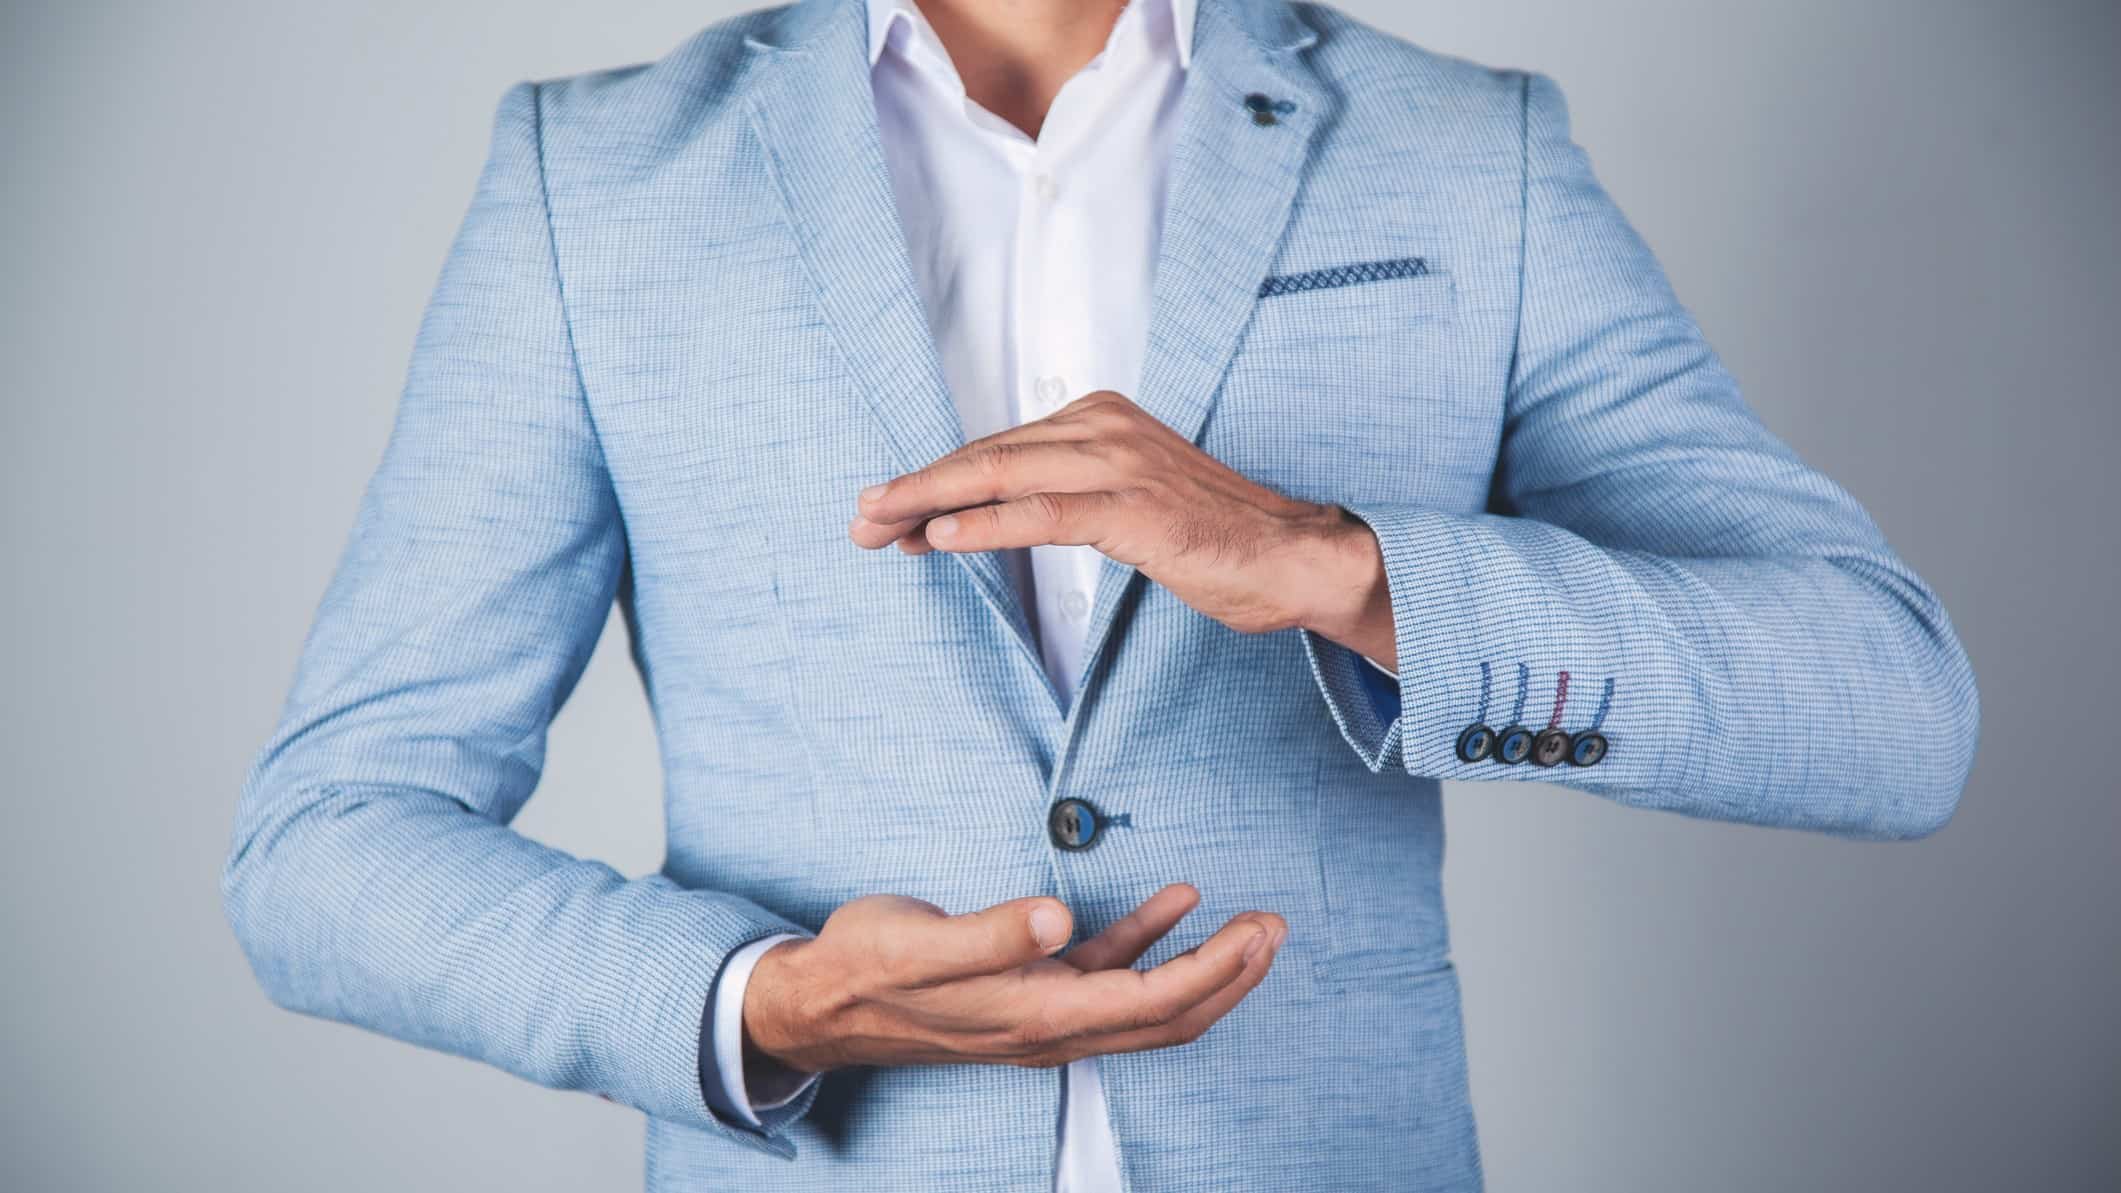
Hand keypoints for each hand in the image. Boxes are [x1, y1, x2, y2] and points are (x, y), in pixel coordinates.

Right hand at [741, 884, 1285, 1072]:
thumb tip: (1060, 918)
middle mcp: (1051, 1026)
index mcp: (1037, 1016)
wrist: (820, 1002)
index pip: (1153, 1003)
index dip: (1215, 971)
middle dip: (1230, 976)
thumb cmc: (867, 967)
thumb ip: (992, 933)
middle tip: (1275, 929)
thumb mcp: (919, 943)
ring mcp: (1043, 1013)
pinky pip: (1108, 976)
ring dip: (1203, 965)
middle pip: (1168, 1016)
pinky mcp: (1029, 991)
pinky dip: (1149, 944)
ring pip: (1148, 1002)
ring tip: (1250, 925)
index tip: (1258, 932)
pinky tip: (1174, 906)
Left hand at [848, 391, 1397, 667]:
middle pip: (986, 455)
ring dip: (929, 503)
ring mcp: (1121, 464)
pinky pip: (1042, 514)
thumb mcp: (1128, 503)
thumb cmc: (1213, 539)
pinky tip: (940, 539)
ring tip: (878, 528)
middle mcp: (1104, 427)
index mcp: (1100, 418)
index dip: (933, 480)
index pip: (996, 448)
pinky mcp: (1135, 510)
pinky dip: (985, 525)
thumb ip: (1066, 495)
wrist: (1296, 558)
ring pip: (1001, 476)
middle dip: (913, 489)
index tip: (884, 511)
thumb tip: (985, 515)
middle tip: (859, 520)